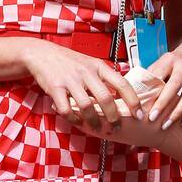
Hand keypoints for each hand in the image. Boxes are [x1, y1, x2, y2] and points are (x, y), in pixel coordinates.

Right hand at [22, 41, 144, 134]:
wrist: (42, 54)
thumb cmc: (69, 62)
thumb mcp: (90, 63)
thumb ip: (104, 77)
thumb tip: (122, 96)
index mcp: (99, 66)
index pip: (122, 84)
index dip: (133, 101)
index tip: (139, 114)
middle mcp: (86, 72)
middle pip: (106, 98)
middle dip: (113, 117)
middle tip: (116, 127)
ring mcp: (70, 80)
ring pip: (87, 106)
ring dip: (94, 121)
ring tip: (98, 128)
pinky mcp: (55, 88)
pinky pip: (66, 109)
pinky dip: (73, 119)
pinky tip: (77, 122)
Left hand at [144, 47, 181, 128]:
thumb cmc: (173, 62)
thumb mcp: (160, 63)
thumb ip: (149, 75)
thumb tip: (133, 92)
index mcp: (170, 61)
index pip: (160, 75)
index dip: (151, 91)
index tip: (142, 105)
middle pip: (175, 86)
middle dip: (163, 103)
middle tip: (152, 118)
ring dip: (177, 113)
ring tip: (166, 125)